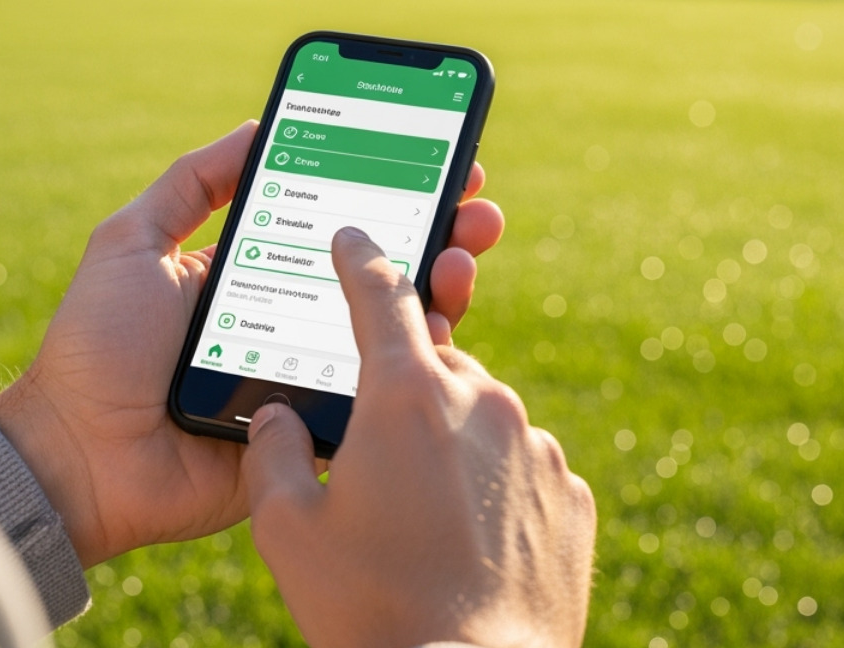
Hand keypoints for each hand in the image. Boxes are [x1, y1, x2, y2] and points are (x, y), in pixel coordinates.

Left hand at [0, 122, 504, 565]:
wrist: (78, 454)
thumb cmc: (95, 345)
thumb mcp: (133, 240)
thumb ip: (193, 183)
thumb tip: (260, 124)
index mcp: (260, 275)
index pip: (341, 227)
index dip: (393, 193)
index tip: (441, 159)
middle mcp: (296, 322)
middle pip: (385, 272)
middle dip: (440, 232)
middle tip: (477, 206)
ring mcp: (312, 378)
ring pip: (397, 330)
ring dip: (443, 287)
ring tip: (461, 257)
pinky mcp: (318, 433)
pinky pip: (379, 397)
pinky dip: (418, 361)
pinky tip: (440, 324)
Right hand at [241, 228, 596, 647]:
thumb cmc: (370, 607)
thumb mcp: (286, 530)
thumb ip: (272, 451)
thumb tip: (279, 415)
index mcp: (404, 393)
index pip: (379, 291)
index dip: (360, 256)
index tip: (353, 236)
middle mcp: (480, 400)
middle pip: (432, 363)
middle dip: (401, 391)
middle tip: (374, 456)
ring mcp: (535, 444)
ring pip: (481, 416)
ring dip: (450, 443)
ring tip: (420, 518)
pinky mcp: (571, 493)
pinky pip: (523, 466)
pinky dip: (495, 486)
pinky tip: (468, 540)